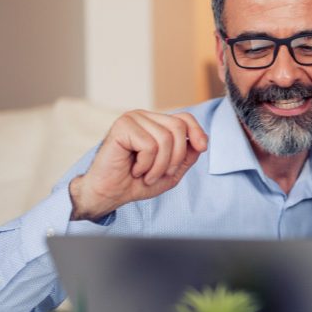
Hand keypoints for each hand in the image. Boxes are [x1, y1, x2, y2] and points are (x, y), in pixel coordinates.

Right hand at [69, 110, 207, 220]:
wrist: (109, 194)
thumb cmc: (136, 183)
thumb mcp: (171, 172)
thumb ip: (187, 157)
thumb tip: (202, 142)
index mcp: (155, 124)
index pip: (184, 118)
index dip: (197, 131)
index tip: (203, 147)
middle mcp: (144, 117)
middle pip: (178, 127)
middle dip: (175, 157)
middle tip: (161, 174)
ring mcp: (132, 119)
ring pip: (165, 139)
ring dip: (159, 166)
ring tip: (145, 174)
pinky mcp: (122, 126)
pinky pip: (149, 145)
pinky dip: (145, 164)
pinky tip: (134, 169)